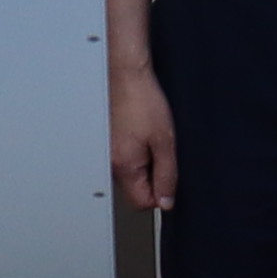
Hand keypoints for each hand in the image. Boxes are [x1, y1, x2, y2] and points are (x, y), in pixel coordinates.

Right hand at [109, 66, 176, 217]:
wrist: (124, 75)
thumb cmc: (142, 100)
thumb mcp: (165, 141)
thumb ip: (167, 174)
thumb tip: (166, 201)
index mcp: (124, 166)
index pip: (141, 202)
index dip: (161, 194)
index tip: (171, 179)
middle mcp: (110, 163)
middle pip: (135, 189)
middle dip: (153, 177)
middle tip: (163, 152)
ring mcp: (106, 153)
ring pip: (130, 173)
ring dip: (145, 162)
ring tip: (152, 138)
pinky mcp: (107, 141)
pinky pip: (124, 158)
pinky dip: (136, 151)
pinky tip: (142, 133)